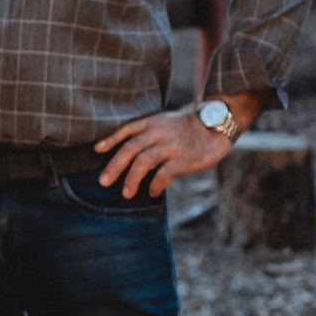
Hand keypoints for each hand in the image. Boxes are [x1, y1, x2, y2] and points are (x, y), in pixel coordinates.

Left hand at [92, 109, 232, 198]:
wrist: (218, 124)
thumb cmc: (189, 127)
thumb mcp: (166, 122)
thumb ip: (149, 134)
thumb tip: (130, 156)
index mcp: (152, 122)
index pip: (126, 129)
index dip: (111, 139)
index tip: (97, 150)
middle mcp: (158, 132)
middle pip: (130, 148)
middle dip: (114, 166)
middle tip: (103, 182)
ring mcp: (171, 146)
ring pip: (143, 161)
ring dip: (131, 179)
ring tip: (125, 193)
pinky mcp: (183, 159)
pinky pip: (163, 174)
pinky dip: (154, 185)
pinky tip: (151, 192)